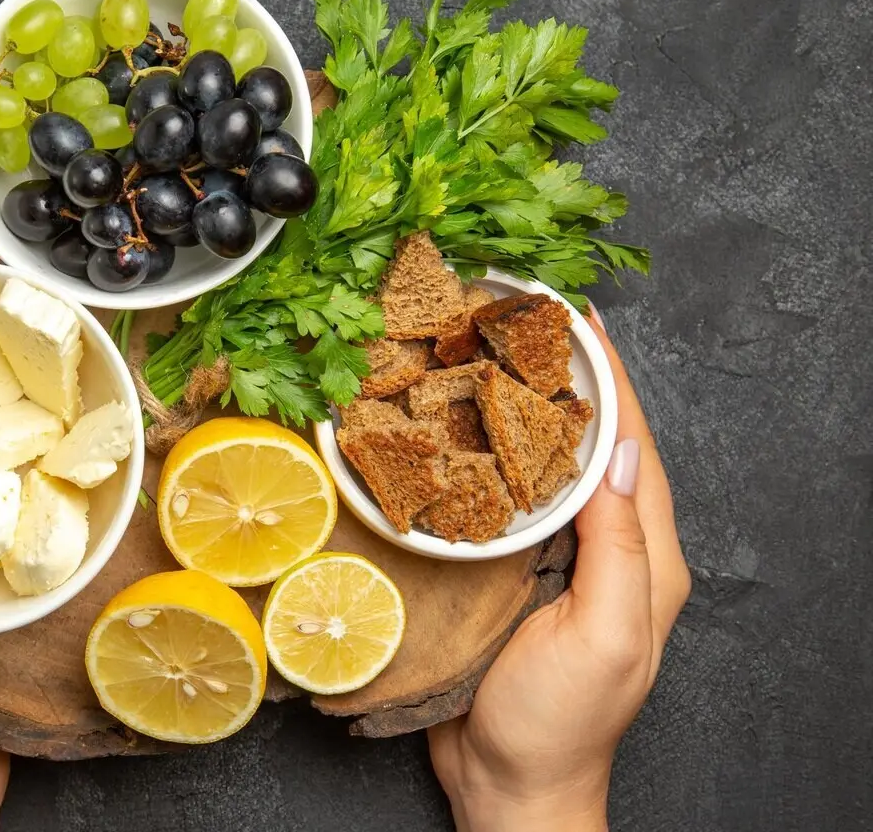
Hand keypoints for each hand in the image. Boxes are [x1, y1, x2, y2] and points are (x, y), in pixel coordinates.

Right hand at [427, 311, 691, 831]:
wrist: (510, 785)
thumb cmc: (560, 722)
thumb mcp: (604, 635)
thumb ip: (623, 546)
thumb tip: (622, 453)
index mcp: (646, 559)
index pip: (634, 449)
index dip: (612, 381)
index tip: (580, 320)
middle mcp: (608, 551)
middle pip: (593, 448)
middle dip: (569, 382)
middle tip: (528, 324)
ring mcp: (559, 562)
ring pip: (546, 470)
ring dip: (525, 414)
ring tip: (490, 361)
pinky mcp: (513, 575)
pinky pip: (507, 505)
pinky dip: (488, 461)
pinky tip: (459, 436)